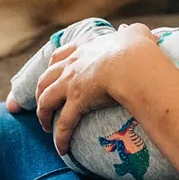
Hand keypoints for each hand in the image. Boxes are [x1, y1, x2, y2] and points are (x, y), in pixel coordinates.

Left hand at [34, 23, 160, 154]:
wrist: (134, 63)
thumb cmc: (137, 49)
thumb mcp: (135, 33)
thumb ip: (130, 32)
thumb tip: (130, 30)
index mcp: (84, 49)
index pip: (61, 56)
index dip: (54, 66)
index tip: (52, 75)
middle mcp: (72, 65)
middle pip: (46, 79)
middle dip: (41, 92)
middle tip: (44, 105)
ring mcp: (71, 83)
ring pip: (46, 101)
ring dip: (43, 115)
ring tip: (46, 127)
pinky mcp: (76, 102)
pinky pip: (63, 124)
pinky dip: (60, 137)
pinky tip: (62, 149)